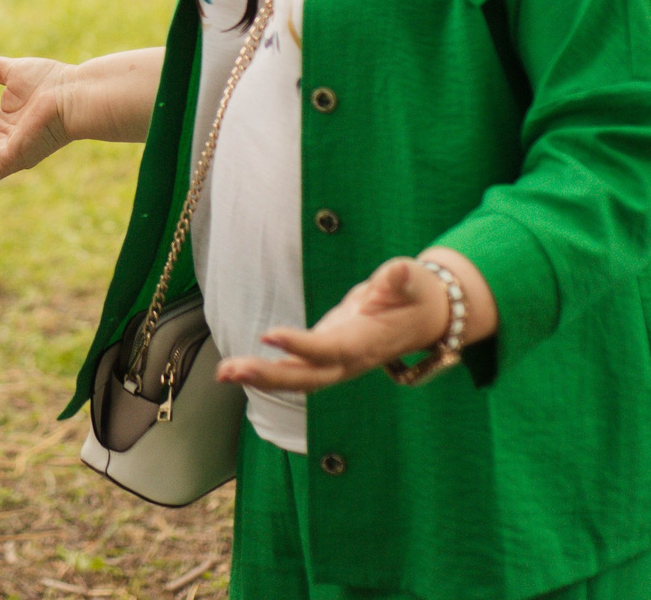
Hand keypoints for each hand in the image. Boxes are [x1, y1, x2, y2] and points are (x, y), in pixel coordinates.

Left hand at [214, 255, 473, 392]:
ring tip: (223, 373)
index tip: (269, 334)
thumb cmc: (418, 294)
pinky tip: (236, 370)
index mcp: (368, 341)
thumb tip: (399, 271)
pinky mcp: (328, 355)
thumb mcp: (412, 280)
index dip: (302, 346)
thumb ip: (400, 279)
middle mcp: (350, 359)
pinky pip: (296, 371)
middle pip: (309, 377)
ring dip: (261, 377)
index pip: (332, 349)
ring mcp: (338, 362)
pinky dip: (268, 372)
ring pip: (298, 379)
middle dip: (270, 375)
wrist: (427, 316)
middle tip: (231, 370)